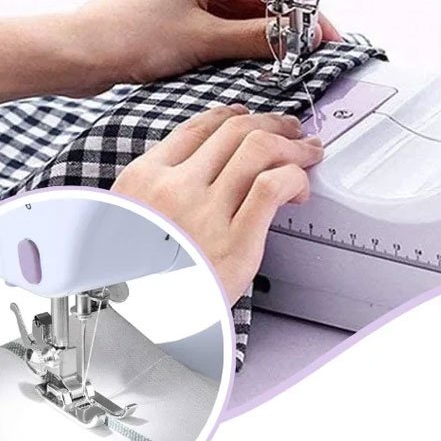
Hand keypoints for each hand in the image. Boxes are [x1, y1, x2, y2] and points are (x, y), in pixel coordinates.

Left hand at [70, 0, 340, 95]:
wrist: (77, 54)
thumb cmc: (125, 37)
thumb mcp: (204, 40)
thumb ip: (256, 39)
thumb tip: (296, 38)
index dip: (299, 9)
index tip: (321, 33)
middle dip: (282, 24)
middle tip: (307, 52)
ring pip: (238, 11)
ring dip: (259, 35)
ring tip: (282, 59)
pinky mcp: (174, 12)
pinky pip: (218, 22)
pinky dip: (236, 40)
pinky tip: (250, 58)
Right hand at [113, 106, 322, 300]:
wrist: (143, 323)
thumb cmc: (143, 279)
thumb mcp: (132, 222)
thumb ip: (161, 194)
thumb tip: (203, 170)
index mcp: (145, 179)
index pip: (201, 127)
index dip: (237, 117)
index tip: (253, 119)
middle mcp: (174, 188)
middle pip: (236, 131)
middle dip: (274, 124)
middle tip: (293, 131)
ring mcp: (205, 213)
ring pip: (259, 149)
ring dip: (293, 145)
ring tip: (308, 152)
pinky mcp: (236, 241)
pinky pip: (272, 186)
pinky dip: (294, 177)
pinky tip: (300, 189)